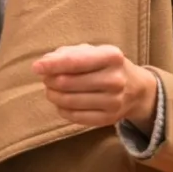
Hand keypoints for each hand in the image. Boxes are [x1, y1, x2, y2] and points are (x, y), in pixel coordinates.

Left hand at [32, 44, 157, 128]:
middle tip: (46, 79)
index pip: (74, 62)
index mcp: (112, 57)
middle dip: (50, 80)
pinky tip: (62, 103)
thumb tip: (44, 63)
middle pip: (67, 83)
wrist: (136, 90)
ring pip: (68, 101)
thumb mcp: (94, 52)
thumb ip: (68, 54)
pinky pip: (74, 117)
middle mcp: (115, 79)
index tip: (36, 67)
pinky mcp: (108, 119)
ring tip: (52, 90)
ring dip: (53, 95)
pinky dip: (62, 109)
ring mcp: (113, 102)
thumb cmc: (106, 66)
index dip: (51, 65)